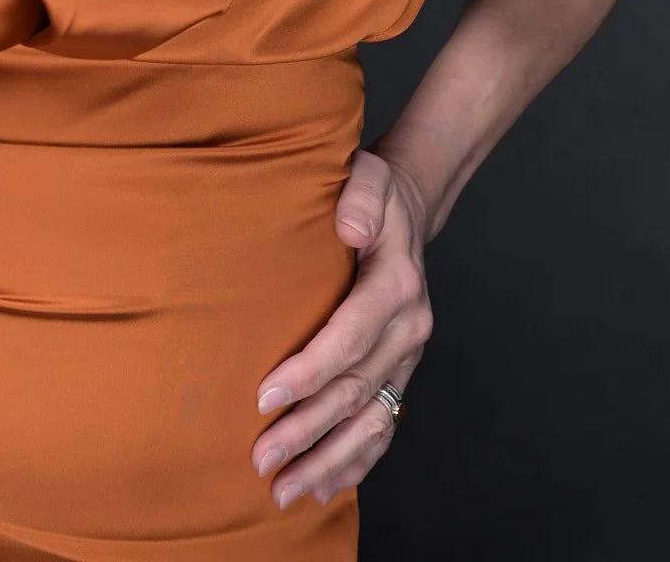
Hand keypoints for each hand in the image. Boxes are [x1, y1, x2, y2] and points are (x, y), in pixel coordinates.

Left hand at [250, 150, 432, 509]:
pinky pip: (383, 427)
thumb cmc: (374, 193)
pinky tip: (322, 488)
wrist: (407, 208)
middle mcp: (409, 330)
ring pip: (371, 422)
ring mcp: (407, 357)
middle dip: (307, 430)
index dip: (308, 371)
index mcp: (397, 286)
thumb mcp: (368, 178)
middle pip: (355, 391)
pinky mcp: (399, 373)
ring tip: (283, 490)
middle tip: (261, 460)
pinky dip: (355, 462)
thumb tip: (349, 227)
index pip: (349, 337)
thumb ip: (359, 198)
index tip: (264, 397)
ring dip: (327, 461)